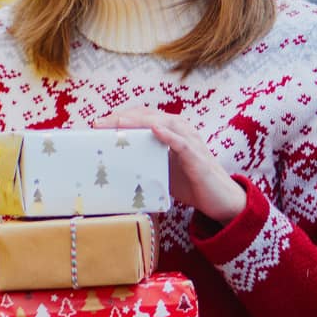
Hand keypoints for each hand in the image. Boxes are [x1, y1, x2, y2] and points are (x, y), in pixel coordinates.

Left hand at [92, 108, 246, 224]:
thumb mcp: (159, 169)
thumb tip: (112, 164)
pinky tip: (154, 129)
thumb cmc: (188, 182)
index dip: (119, 117)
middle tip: (99, 124)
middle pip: (146, 116)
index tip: (96, 125)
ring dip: (139, 121)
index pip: (140, 117)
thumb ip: (141, 160)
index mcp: (168, 131)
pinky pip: (181, 142)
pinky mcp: (197, 156)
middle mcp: (179, 130)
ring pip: (162, 123)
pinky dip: (167, 134)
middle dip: (121, 118)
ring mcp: (189, 140)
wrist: (219, 200)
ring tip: (119, 122)